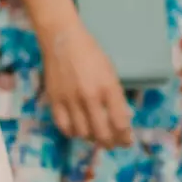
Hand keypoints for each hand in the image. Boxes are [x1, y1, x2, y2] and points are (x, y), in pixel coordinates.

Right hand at [38, 19, 133, 148]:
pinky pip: (64, 126)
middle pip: (103, 133)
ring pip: (83, 133)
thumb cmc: (90, 53)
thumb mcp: (110, 73)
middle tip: (113, 143)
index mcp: (108, 88)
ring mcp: (70, 99)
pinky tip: (77, 129)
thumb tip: (120, 121)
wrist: (62, 38)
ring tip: (95, 136)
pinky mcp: (54, 99)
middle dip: (111, 143)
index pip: (120, 123)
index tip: (127, 141)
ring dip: (92, 139)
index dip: (125, 138)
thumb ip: (115, 97)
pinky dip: (72, 133)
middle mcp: (90, 96)